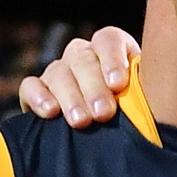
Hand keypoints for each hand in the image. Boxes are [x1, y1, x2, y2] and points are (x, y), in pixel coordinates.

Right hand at [18, 26, 139, 127]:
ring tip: (81, 121)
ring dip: (71, 98)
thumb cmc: (135, 115)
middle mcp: (83, 55)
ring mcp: (59, 71)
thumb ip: (143, 92)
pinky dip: (38, 97)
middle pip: (83, 59)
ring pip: (59, 73)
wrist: (112, 135)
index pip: (108, 40)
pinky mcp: (35, 90)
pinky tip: (50, 112)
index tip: (118, 84)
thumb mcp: (144, 99)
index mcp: (113, 50)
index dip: (112, 58)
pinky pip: (30, 86)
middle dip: (94, 88)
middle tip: (104, 113)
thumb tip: (145, 97)